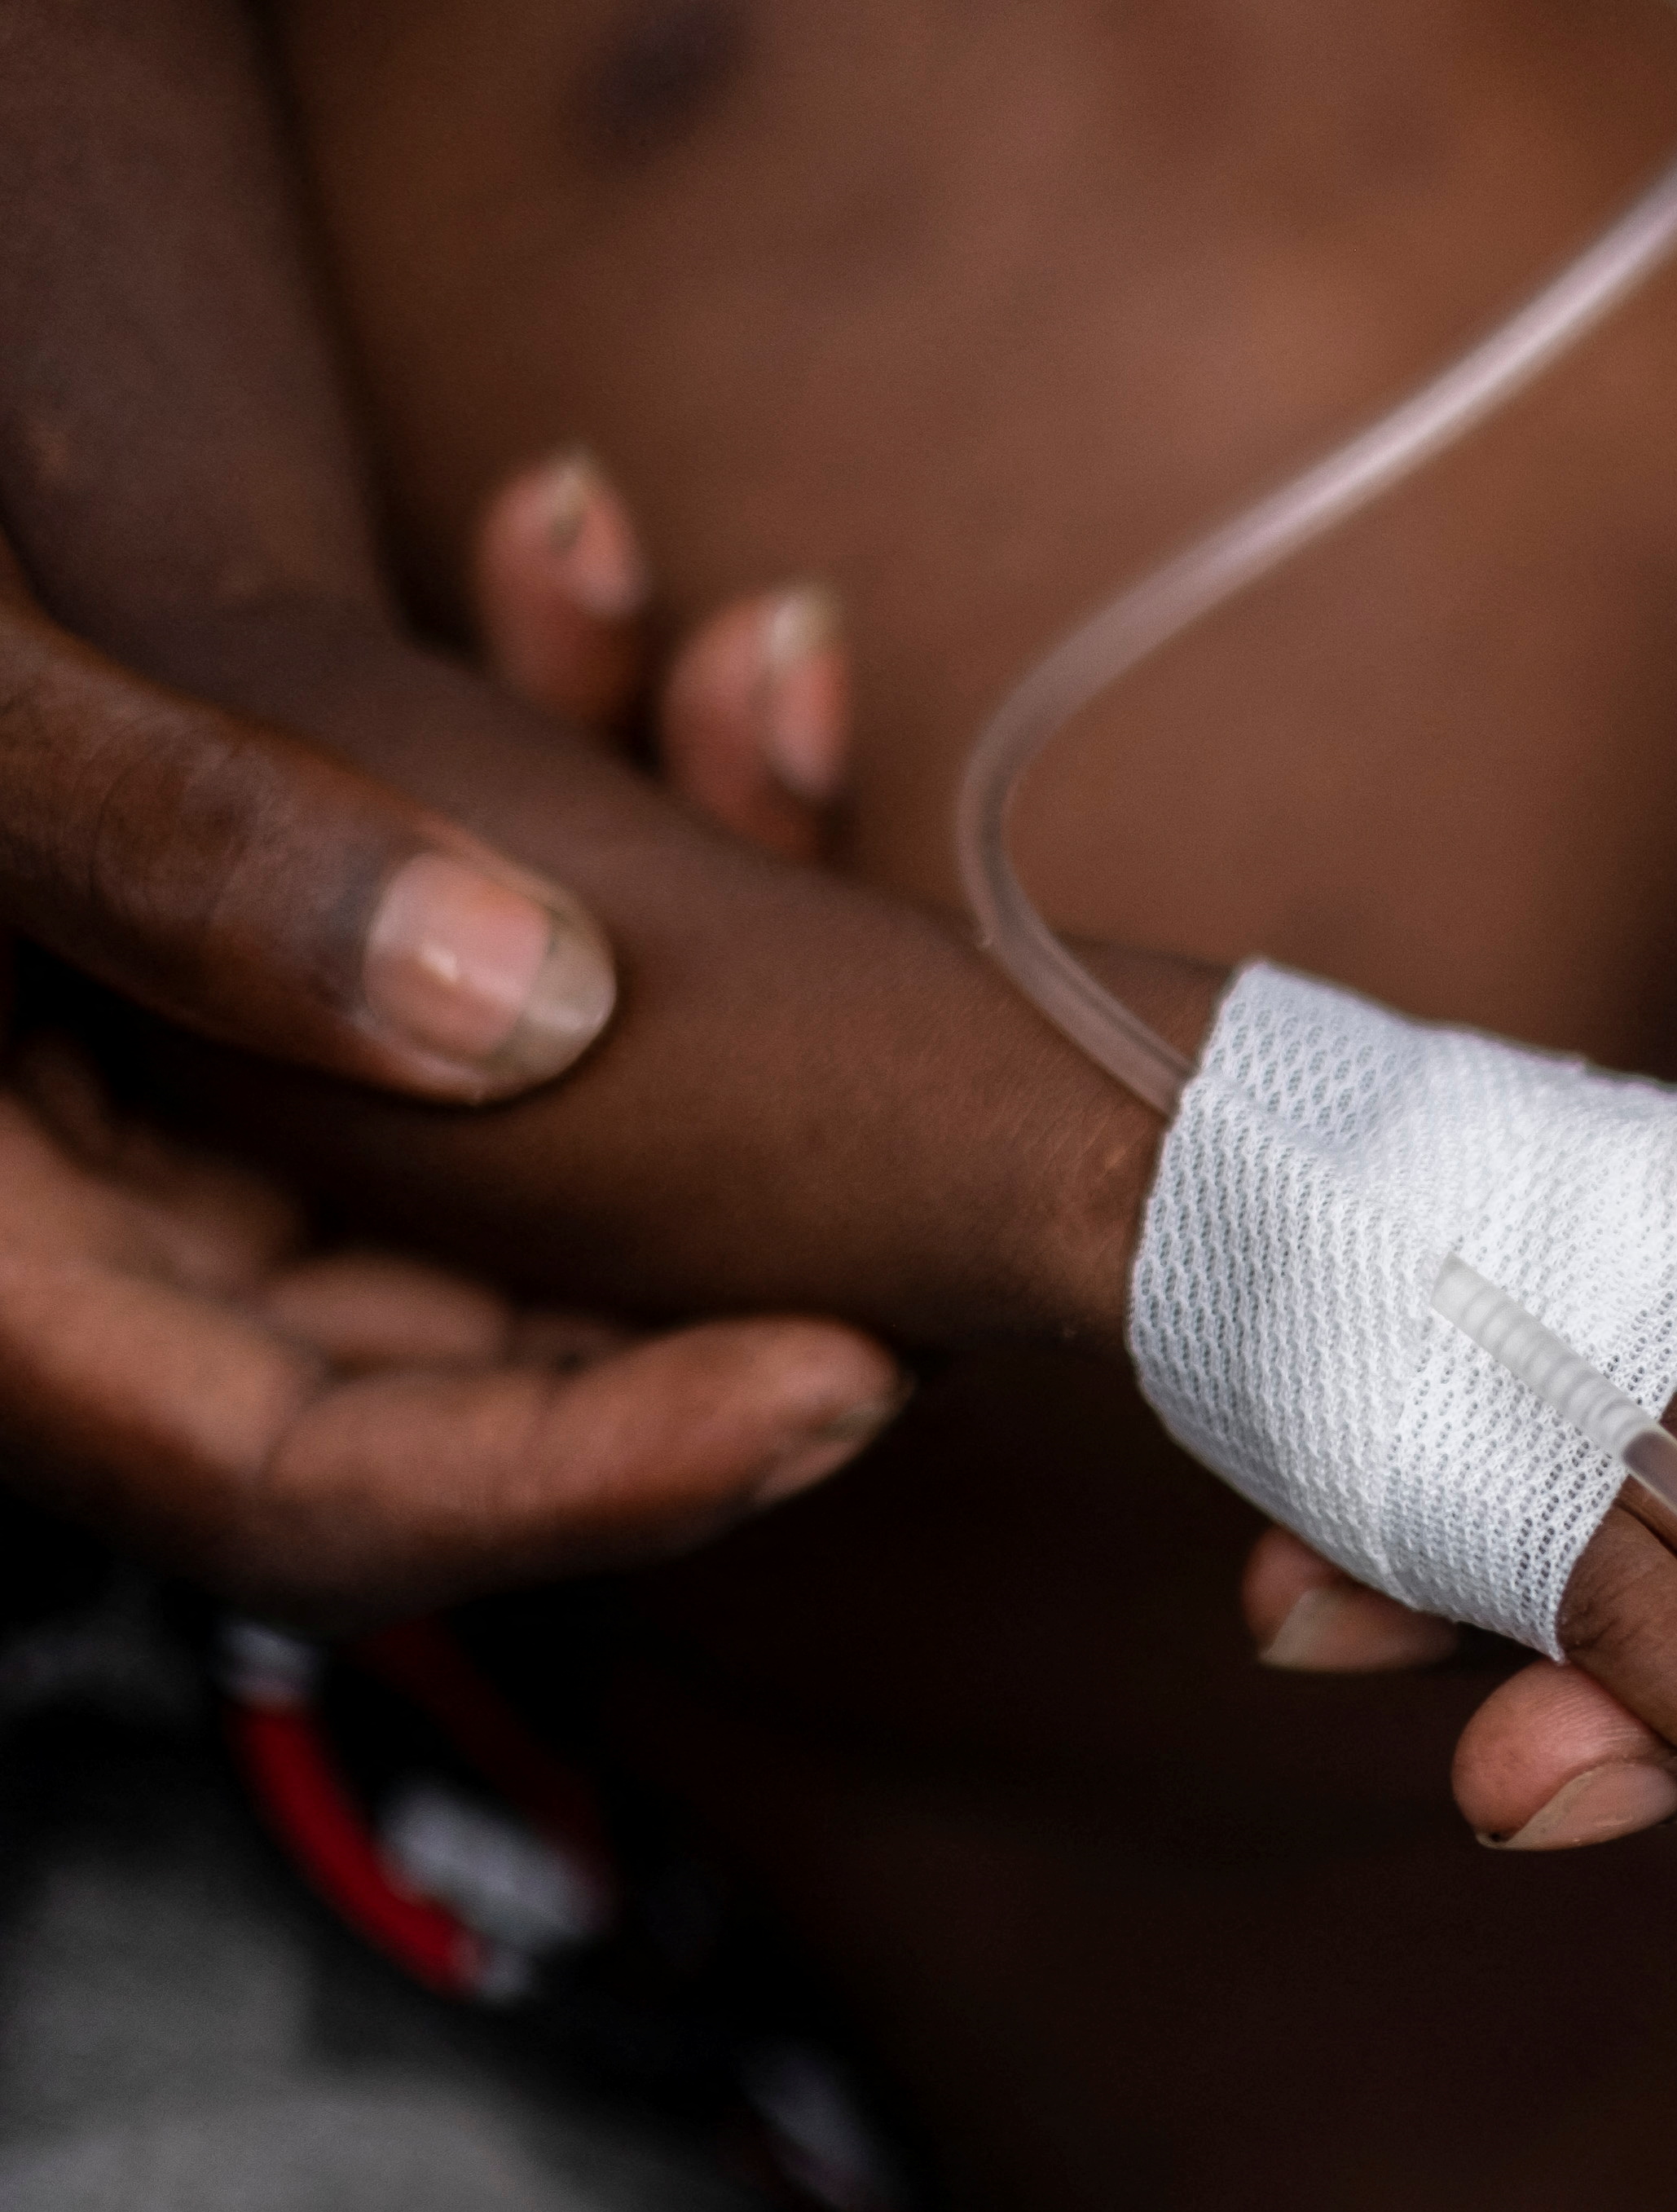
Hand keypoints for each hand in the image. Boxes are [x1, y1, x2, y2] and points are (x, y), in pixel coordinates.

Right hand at [0, 465, 896, 1620]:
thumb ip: (154, 847)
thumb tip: (522, 1003)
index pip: (311, 1493)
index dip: (593, 1475)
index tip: (848, 1381)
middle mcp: (100, 1246)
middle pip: (484, 1332)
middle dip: (734, 1170)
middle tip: (920, 1007)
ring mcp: (183, 1117)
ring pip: (525, 1122)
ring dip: (683, 889)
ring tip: (771, 668)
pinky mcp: (243, 979)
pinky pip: (472, 960)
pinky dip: (573, 784)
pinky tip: (632, 596)